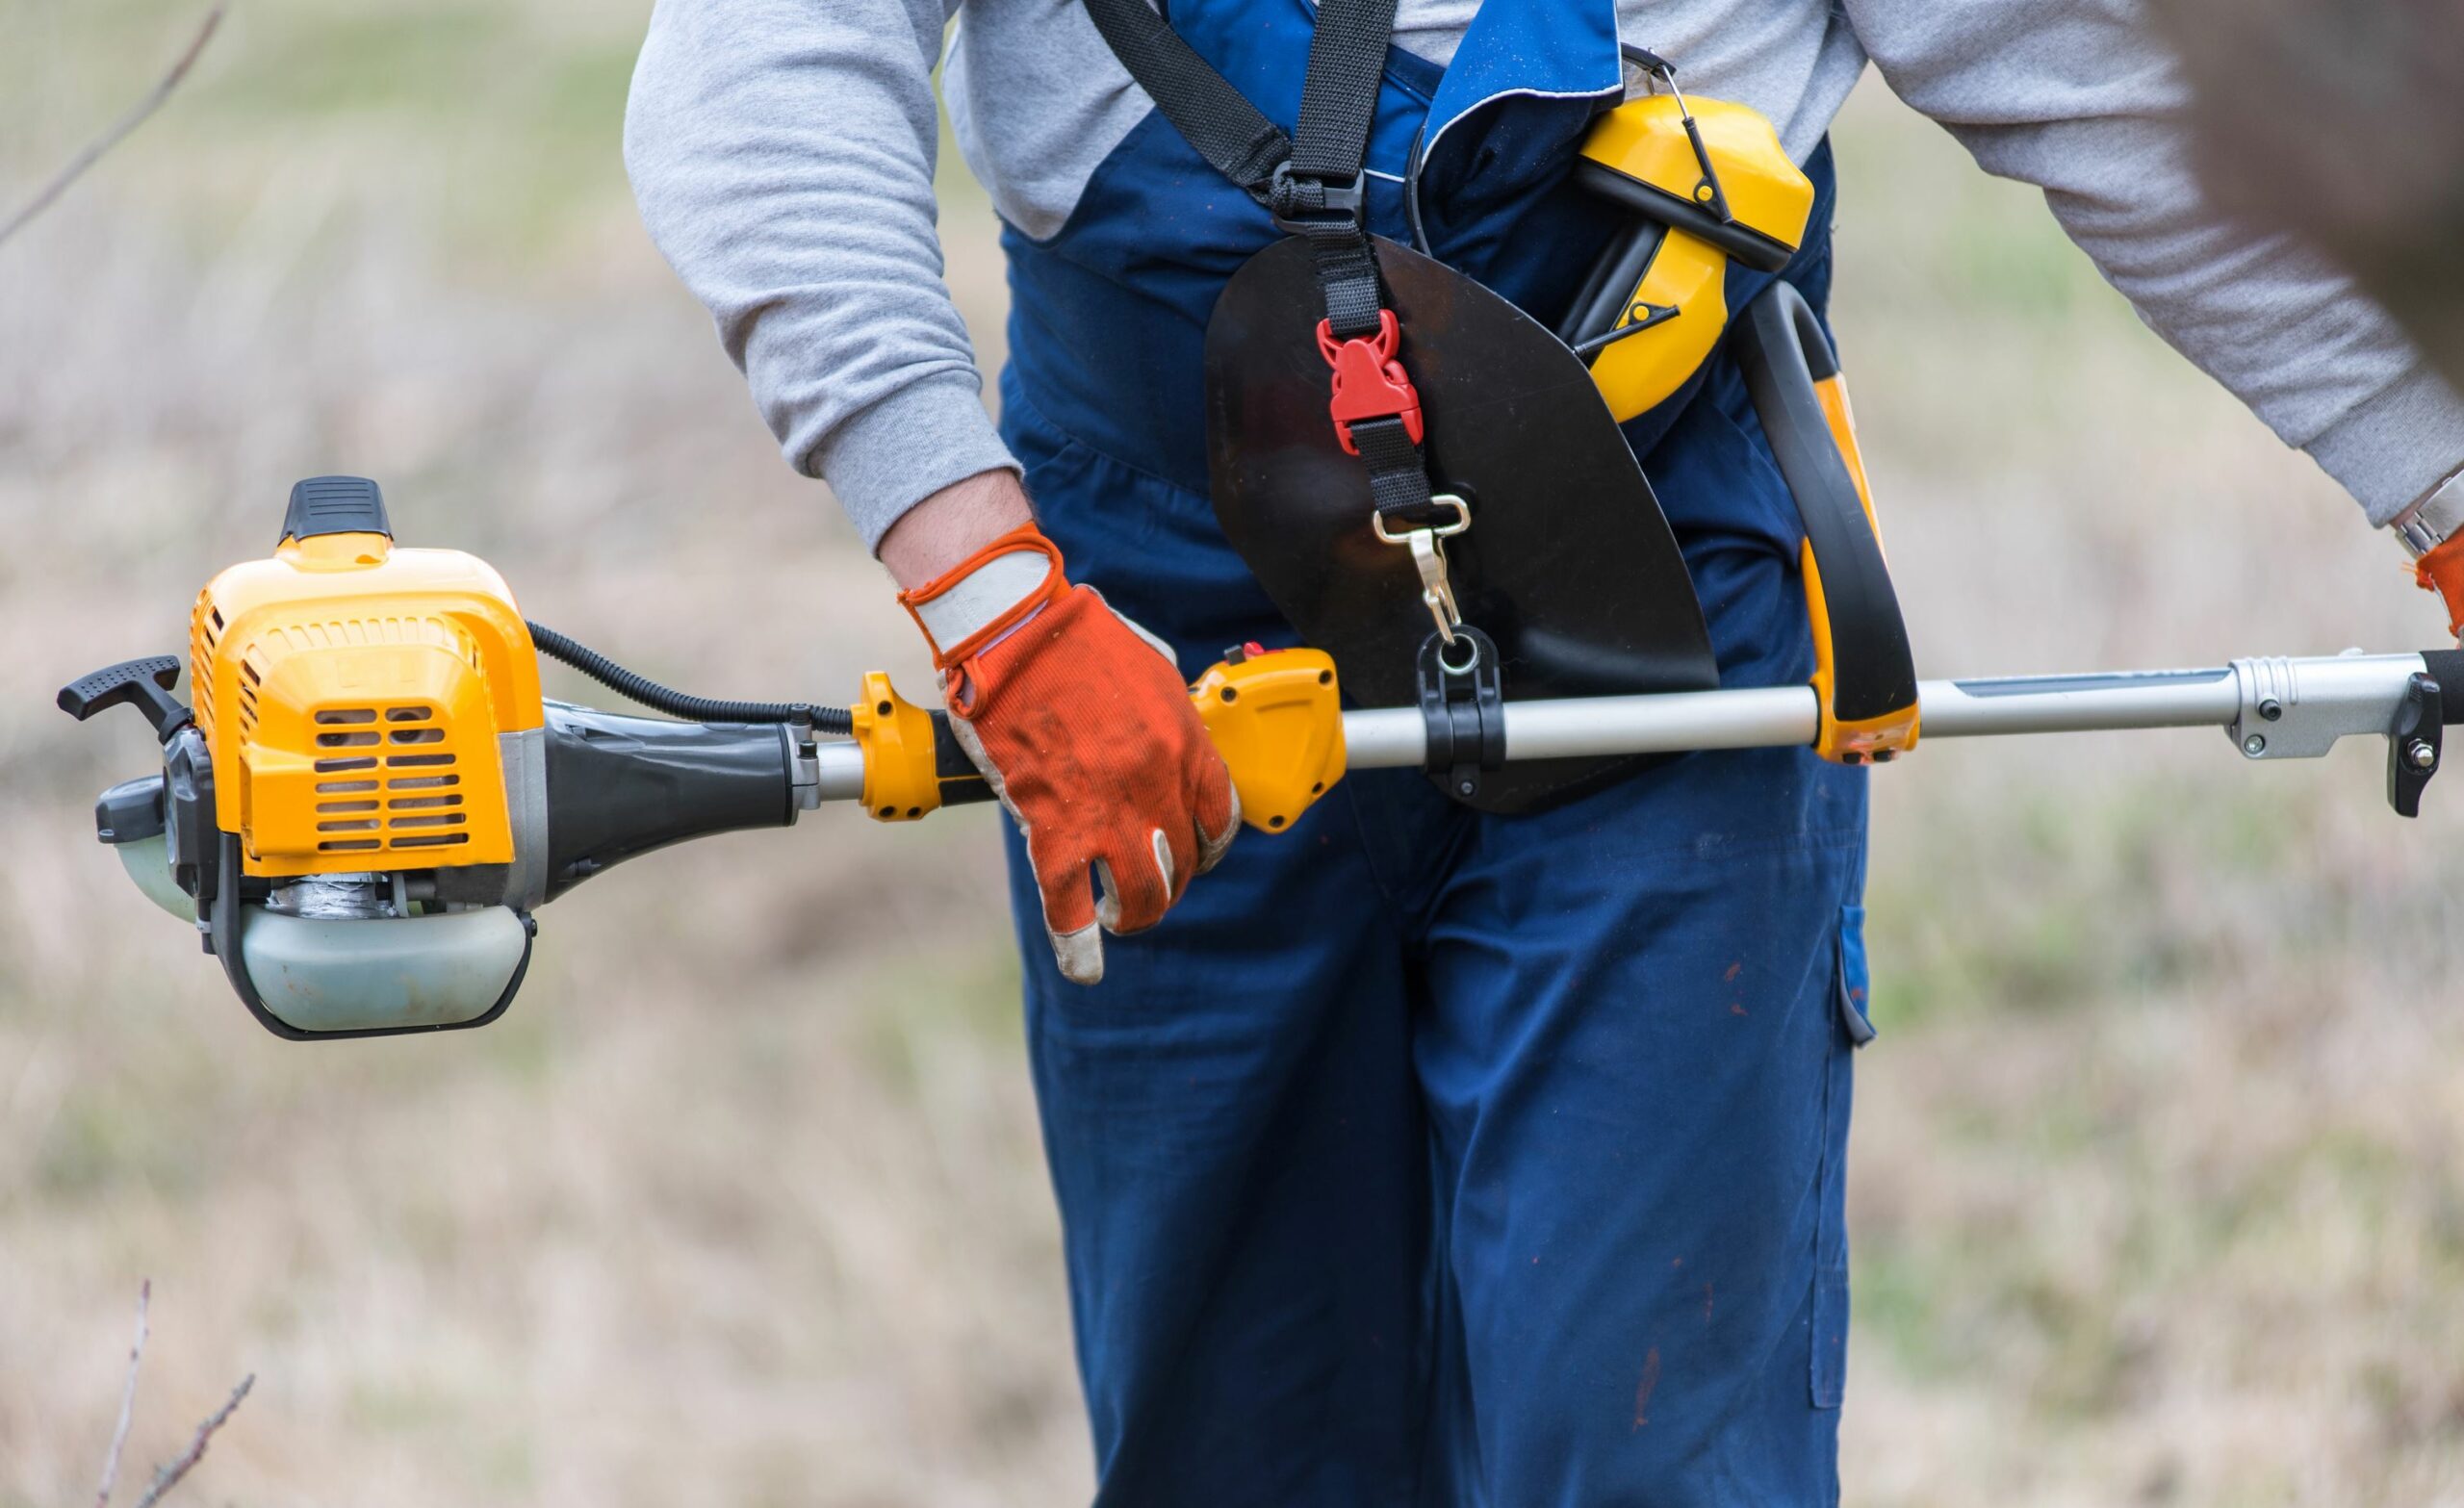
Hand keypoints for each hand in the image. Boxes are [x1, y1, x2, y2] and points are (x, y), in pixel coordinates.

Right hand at [893, 483, 1236, 983]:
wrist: (1014, 629)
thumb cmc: (1074, 634)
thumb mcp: (1150, 668)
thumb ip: (1166, 713)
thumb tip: (1166, 740)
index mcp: (1186, 740)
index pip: (1218, 815)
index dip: (1208, 845)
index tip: (1197, 854)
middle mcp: (1158, 782)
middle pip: (1183, 860)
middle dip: (1171, 881)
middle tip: (1150, 886)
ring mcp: (1110, 810)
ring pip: (1142, 892)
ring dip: (1137, 914)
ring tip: (1122, 918)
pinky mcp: (1054, 826)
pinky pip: (1071, 903)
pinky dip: (1077, 942)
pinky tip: (1083, 964)